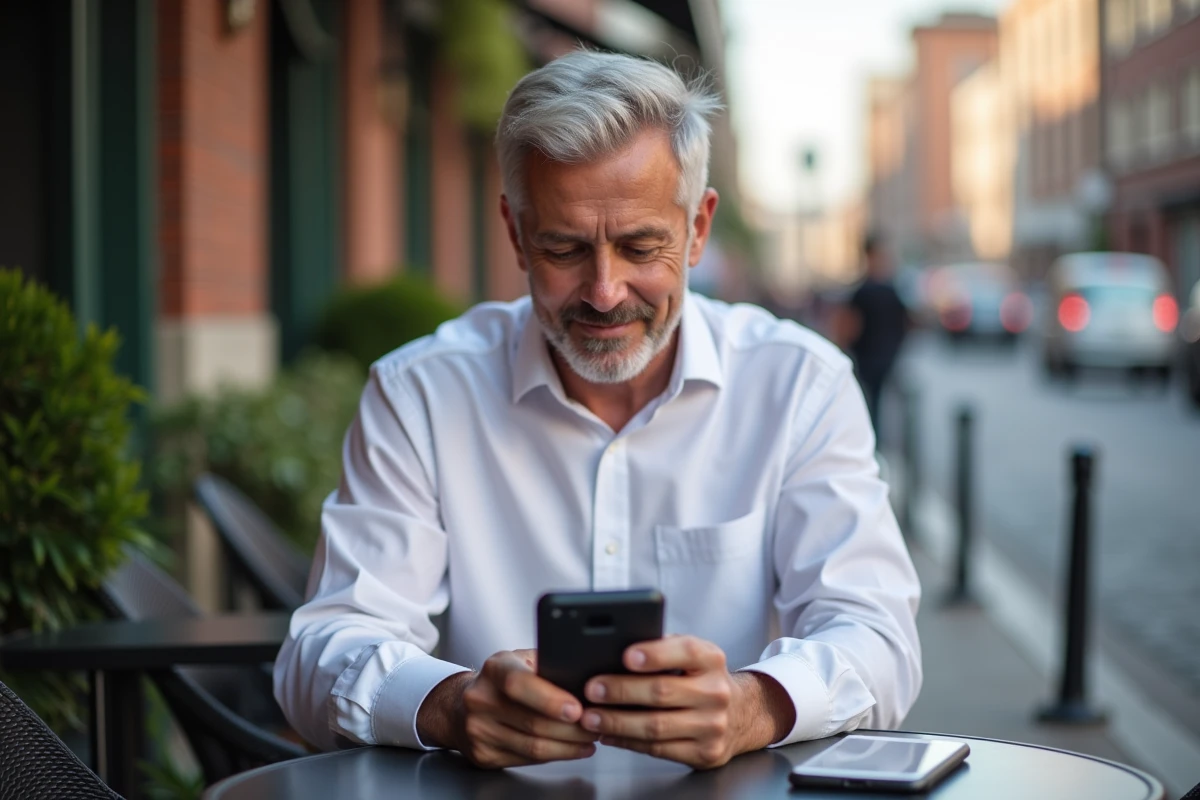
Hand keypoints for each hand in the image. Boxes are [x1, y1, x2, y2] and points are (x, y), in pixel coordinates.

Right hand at [416, 649, 598, 768]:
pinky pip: (527, 759)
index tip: (577, 709)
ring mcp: (479, 730)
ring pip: (533, 746)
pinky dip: (555, 755)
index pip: (519, 684)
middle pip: (533, 722)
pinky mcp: (483, 754)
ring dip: (569, 746)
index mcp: (494, 669)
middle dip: (573, 728)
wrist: (459, 706)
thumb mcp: (519, 660)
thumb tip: (587, 678)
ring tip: (590, 739)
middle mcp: (481, 699)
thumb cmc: (501, 680)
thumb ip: (546, 666)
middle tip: (596, 725)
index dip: (550, 699)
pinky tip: (571, 748)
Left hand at [578, 636, 793, 769]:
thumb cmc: (702, 679)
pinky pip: (658, 749)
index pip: (685, 651)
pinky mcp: (704, 753)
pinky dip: (627, 741)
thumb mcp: (693, 656)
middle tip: (592, 689)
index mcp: (711, 660)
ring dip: (617, 722)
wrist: (741, 714)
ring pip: (656, 726)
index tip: (626, 656)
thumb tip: (613, 650)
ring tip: (590, 717)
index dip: (655, 653)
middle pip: (662, 692)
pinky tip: (608, 734)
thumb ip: (662, 649)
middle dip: (621, 690)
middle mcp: (716, 692)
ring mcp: (712, 726)